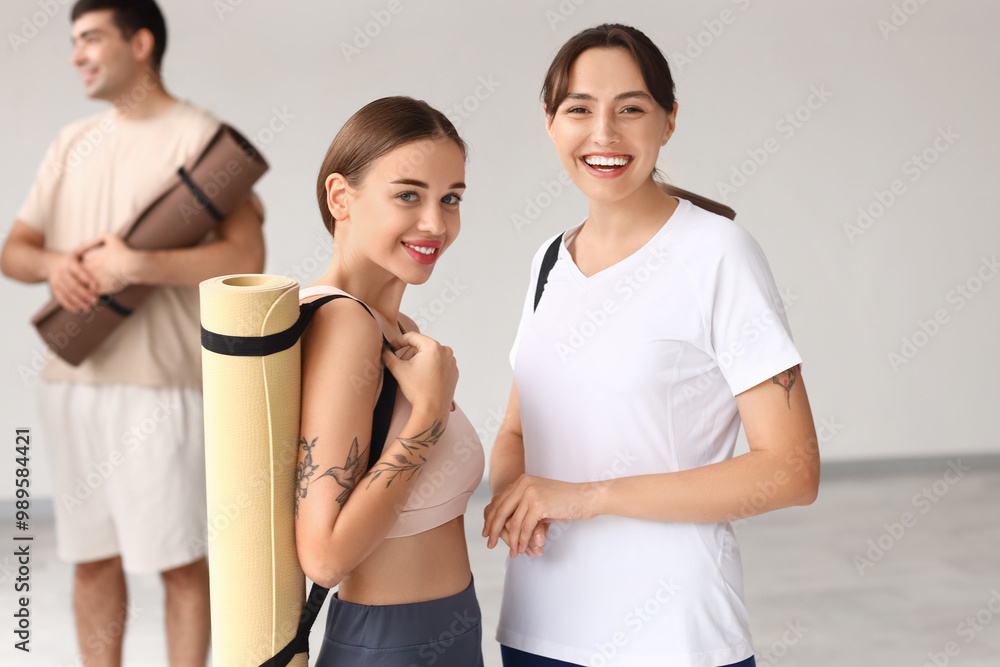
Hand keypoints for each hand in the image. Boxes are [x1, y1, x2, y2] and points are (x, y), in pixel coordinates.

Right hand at [46, 246, 97, 313]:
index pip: (78, 271)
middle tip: (96, 300)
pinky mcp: (54, 289)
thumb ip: (90, 245)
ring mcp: (56, 282)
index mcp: (69, 262)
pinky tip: (78, 310)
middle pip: (73, 284)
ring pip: (67, 293)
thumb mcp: (78, 249)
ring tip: (89, 308)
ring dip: (78, 301)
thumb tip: (104, 237)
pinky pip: (60, 298)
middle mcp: (61, 272)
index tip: (97, 286)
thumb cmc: (70, 257)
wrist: (48, 263)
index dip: (87, 279)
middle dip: (84, 293)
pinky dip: (68, 305)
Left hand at [80, 233, 138, 293]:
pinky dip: (96, 294)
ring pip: (86, 286)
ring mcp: (94, 280)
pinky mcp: (101, 289)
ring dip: (88, 287)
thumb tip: (101, 236)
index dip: (86, 264)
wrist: (132, 266)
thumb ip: (104, 236)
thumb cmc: (123, 252)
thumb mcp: (113, 238)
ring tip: (94, 288)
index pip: (80, 262)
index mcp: (89, 257)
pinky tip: (100, 293)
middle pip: (80, 275)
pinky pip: (94, 293)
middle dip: (84, 277)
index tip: (91, 265)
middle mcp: (88, 269)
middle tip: (91, 278)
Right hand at [380, 331, 457, 424]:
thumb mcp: (398, 369)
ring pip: (430, 355)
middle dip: (409, 354)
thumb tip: (382, 349)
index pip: (412, 337)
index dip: (398, 341)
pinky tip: (423, 379)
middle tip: (401, 365)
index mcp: (433, 346)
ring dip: (419, 361)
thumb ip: (388, 355)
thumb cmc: (418, 390)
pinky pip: (439, 364)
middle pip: (421, 346)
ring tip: (412, 374)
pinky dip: (430, 368)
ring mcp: (451, 362)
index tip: (392, 348)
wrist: (432, 410)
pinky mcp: (454, 372)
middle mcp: (446, 351)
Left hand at [483, 474, 598, 557]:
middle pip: (500, 511)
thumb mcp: (539, 500)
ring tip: (512, 552)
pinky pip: (524, 528)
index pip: (499, 501)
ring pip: (513, 523)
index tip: (486, 532)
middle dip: (493, 530)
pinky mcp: (538, 504)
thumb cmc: (564, 501)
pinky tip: (522, 549)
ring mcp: (530, 493)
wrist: (585, 497)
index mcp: (521, 481)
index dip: (491, 518)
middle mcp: (523, 484)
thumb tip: (503, 524)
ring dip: (512, 540)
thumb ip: (522, 507)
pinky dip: (522, 541)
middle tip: (489, 544)